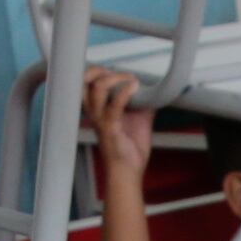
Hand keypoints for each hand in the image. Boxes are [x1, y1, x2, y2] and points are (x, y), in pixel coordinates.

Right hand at [83, 68, 154, 192]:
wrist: (129, 171)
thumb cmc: (130, 148)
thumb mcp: (139, 119)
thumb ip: (143, 103)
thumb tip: (157, 91)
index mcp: (97, 109)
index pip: (85, 83)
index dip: (95, 71)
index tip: (114, 70)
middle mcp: (95, 112)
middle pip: (84, 81)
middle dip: (98, 71)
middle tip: (119, 72)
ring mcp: (101, 120)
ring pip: (97, 89)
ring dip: (115, 78)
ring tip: (131, 79)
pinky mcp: (110, 128)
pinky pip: (114, 106)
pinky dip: (125, 93)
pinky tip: (135, 86)